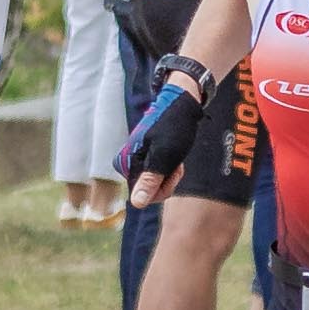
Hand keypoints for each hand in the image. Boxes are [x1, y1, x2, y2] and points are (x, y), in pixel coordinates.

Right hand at [118, 77, 205, 206]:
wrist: (181, 105)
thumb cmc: (173, 128)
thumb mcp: (164, 157)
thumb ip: (150, 180)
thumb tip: (137, 204)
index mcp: (127, 163)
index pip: (142, 197)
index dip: (163, 188)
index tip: (172, 169)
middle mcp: (127, 164)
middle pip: (148, 193)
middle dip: (167, 181)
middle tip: (175, 162)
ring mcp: (136, 161)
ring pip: (155, 185)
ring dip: (170, 175)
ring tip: (175, 157)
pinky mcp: (144, 159)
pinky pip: (157, 176)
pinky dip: (170, 170)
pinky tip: (174, 158)